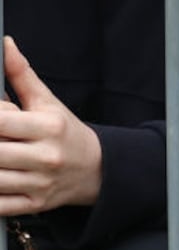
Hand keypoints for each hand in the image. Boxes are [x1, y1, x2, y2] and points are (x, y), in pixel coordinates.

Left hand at [0, 36, 103, 214]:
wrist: (98, 170)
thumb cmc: (66, 132)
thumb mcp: (48, 102)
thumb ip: (21, 74)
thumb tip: (5, 44)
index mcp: (48, 127)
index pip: (1, 119)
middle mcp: (46, 157)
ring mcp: (41, 183)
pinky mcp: (37, 203)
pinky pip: (2, 205)